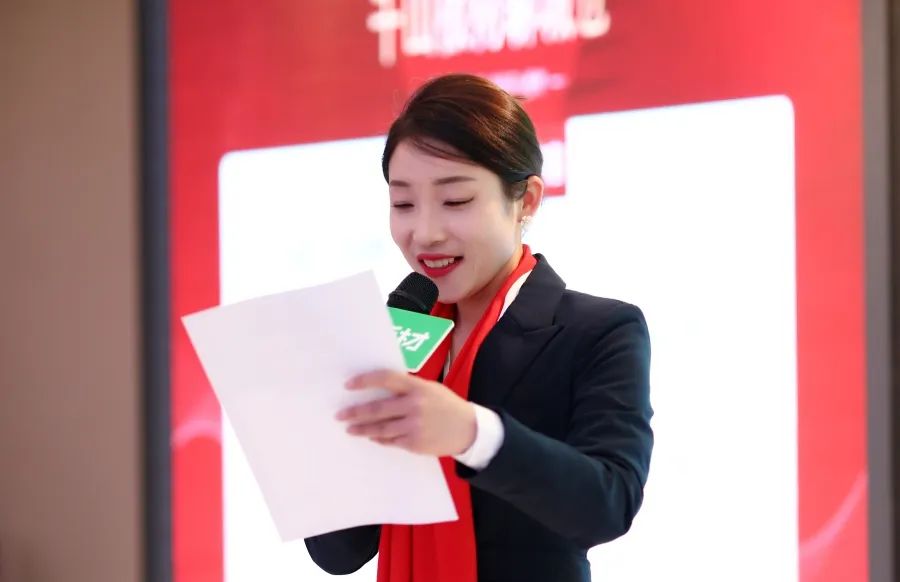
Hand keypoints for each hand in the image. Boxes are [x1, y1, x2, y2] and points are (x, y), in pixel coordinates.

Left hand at [336, 369, 476, 456]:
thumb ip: (407, 388)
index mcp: (418, 387)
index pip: (386, 378)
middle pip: (378, 408)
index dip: (365, 381)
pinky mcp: (415, 443)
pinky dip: (379, 439)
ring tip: (349, 429)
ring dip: (362, 429)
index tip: (348, 385)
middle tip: (339, 415)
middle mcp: (415, 405)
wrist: (468, 429)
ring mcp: (414, 426)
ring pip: (381, 428)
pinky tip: (371, 437)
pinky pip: (391, 441)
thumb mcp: (430, 389)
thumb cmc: (446, 405)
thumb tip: (379, 390)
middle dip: (356, 412)